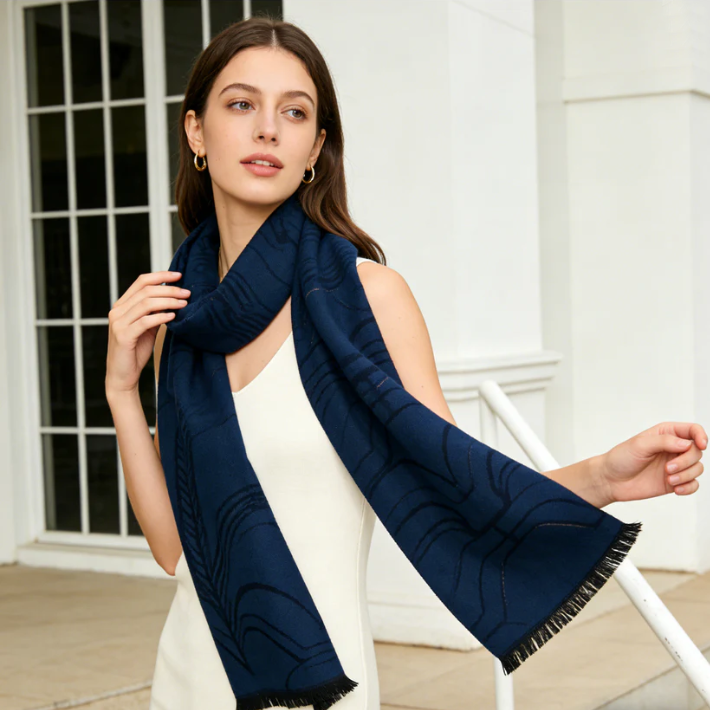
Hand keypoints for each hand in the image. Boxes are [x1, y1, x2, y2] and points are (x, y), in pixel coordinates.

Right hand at [105, 271, 189, 397]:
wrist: (122, 375)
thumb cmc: (136, 350)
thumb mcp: (147, 327)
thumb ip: (155, 311)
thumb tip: (174, 296)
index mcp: (122, 305)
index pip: (141, 281)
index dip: (161, 275)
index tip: (179, 275)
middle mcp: (117, 311)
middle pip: (146, 290)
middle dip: (170, 289)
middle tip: (187, 293)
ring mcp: (118, 322)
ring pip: (146, 303)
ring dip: (169, 301)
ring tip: (184, 303)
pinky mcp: (123, 336)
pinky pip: (145, 321)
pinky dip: (161, 316)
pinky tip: (173, 317)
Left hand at [599, 421, 706, 503]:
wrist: (610, 480)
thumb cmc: (621, 458)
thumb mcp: (640, 445)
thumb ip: (664, 441)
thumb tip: (687, 444)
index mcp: (666, 433)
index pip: (693, 430)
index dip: (701, 436)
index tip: (701, 445)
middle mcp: (673, 448)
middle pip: (697, 451)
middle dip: (687, 461)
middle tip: (668, 468)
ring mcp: (675, 466)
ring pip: (697, 468)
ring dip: (686, 475)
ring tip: (669, 479)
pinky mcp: (674, 481)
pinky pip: (693, 484)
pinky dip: (689, 487)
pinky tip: (676, 489)